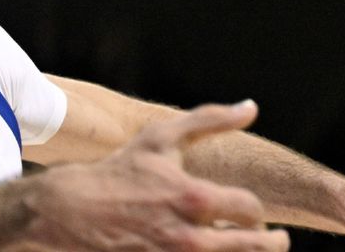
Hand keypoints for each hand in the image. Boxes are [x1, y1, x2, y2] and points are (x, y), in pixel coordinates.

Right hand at [24, 100, 289, 250]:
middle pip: (255, 248)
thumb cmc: (119, 170)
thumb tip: (251, 107)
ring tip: (242, 246)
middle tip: (273, 239)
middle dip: (268, 242)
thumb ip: (209, 119)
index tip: (250, 212)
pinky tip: (206, 250)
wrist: (71, 210)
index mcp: (195, 198)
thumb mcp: (160, 137)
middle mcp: (191, 238)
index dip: (257, 212)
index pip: (252, 211)